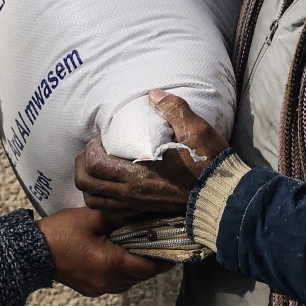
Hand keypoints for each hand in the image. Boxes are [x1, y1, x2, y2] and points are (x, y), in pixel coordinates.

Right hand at [38, 208, 171, 295]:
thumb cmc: (60, 233)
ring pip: (128, 282)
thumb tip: (137, 215)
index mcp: (112, 264)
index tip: (176, 252)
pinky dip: (123, 273)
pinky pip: (115, 283)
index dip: (165, 260)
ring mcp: (98, 288)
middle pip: (140, 276)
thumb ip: (117, 217)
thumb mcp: (91, 218)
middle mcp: (108, 281)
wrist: (31, 253)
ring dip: (137, 269)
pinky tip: (121, 258)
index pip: (148, 267)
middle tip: (161, 246)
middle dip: (152, 263)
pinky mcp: (89, 289)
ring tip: (142, 251)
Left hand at [73, 91, 230, 217]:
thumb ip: (173, 108)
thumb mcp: (196, 130)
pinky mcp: (142, 212)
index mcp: (138, 173)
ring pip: (94, 201)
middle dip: (82, 165)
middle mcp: (131, 193)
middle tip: (92, 151)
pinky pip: (109, 211)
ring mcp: (135, 205)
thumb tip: (153, 93)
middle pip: (86, 184)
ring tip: (96, 169)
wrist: (222, 197)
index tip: (100, 139)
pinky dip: (102, 200)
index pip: (94, 164)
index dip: (90, 148)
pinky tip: (110, 187)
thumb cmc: (209, 165)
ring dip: (89, 184)